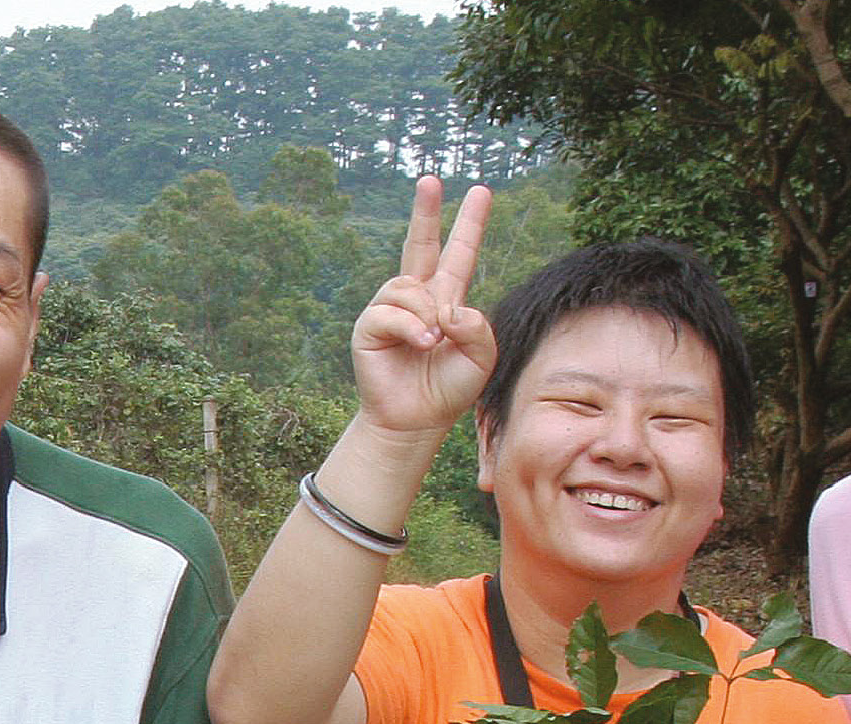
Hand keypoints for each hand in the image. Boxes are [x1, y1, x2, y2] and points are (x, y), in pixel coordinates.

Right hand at [352, 175, 495, 441]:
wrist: (416, 419)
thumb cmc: (450, 388)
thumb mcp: (481, 356)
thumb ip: (476, 326)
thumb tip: (445, 307)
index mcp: (447, 299)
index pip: (460, 253)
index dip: (470, 223)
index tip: (481, 191)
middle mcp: (417, 297)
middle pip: (420, 244)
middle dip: (425, 211)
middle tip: (429, 178)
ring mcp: (390, 309)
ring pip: (410, 286)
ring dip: (427, 313)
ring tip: (432, 342)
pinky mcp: (369, 326)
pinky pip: (391, 311)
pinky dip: (410, 327)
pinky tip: (420, 344)